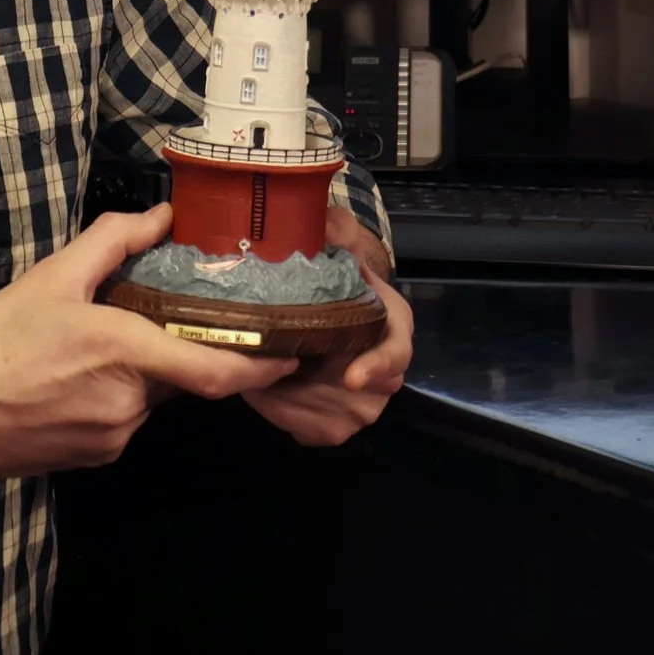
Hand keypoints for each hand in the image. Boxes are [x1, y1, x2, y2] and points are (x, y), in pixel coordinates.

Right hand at [0, 204, 297, 478]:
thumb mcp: (51, 276)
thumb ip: (113, 240)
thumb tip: (161, 216)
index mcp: (124, 353)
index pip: (218, 372)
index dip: (262, 365)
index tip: (289, 351)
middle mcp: (129, 403)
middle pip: (181, 376)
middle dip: (174, 347)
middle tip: (148, 319)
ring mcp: (113, 436)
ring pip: (150, 397)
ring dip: (137, 371)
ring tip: (83, 348)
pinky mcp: (95, 457)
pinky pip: (124, 419)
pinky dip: (113, 395)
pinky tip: (69, 380)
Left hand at [243, 204, 413, 447]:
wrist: (318, 305)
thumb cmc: (331, 274)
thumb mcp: (333, 242)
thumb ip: (333, 231)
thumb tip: (327, 224)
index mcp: (393, 326)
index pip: (397, 352)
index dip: (378, 366)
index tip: (352, 375)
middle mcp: (385, 372)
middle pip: (360, 396)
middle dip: (313, 387)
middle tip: (270, 370)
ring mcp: (361, 404)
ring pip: (329, 416)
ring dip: (289, 399)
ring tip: (256, 371)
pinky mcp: (332, 423)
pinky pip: (308, 430)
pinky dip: (281, 413)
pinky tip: (260, 389)